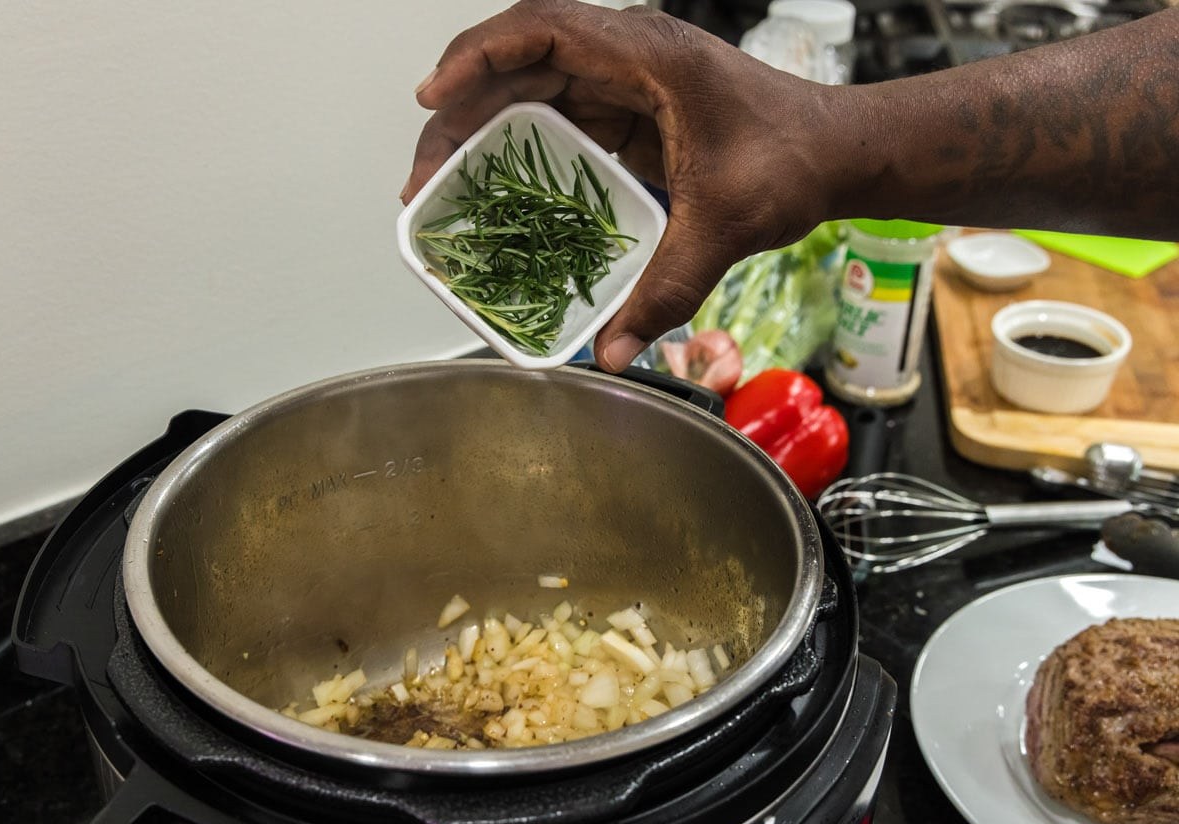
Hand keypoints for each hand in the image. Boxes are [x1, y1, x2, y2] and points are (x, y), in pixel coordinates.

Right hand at [402, 0, 841, 370]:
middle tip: (424, 175)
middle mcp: (630, 55)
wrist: (841, 152)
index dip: (477, 57)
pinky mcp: (632, 111)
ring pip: (534, 88)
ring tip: (443, 184)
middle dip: (461, 111)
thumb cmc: (797, 158)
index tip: (433, 99)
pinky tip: (498, 189)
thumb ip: (668, 289)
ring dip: (483, 129)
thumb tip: (613, 350)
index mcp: (648, 54)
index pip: (543, 29)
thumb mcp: (725, 225)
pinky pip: (561, 117)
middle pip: (521, 62)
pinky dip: (522, 148)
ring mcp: (628, 81)